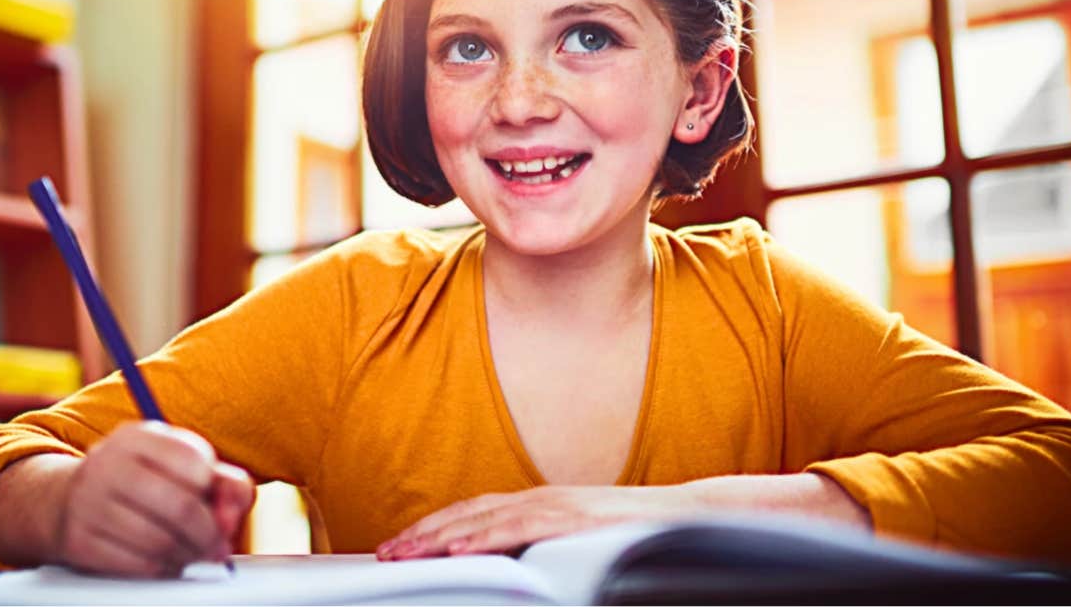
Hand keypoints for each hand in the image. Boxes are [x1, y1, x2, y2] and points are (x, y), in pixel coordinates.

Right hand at [52, 421, 254, 576]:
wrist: (70, 501)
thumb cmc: (145, 483)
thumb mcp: (185, 469)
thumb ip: (226, 484)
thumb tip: (230, 517)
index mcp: (138, 436)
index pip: (194, 461)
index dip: (214, 489)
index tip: (215, 503)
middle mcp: (108, 462)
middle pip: (181, 506)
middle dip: (208, 534)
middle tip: (217, 547)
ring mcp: (88, 501)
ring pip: (160, 540)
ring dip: (187, 555)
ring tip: (191, 553)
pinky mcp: (78, 540)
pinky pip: (137, 564)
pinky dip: (161, 568)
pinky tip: (164, 560)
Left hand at [375, 485, 703, 559]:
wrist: (685, 516)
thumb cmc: (632, 534)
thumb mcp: (577, 542)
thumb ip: (543, 549)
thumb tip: (510, 571)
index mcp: (539, 503)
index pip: (474, 511)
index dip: (435, 527)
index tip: (401, 544)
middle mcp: (540, 498)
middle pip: (468, 513)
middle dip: (423, 534)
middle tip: (385, 553)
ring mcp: (555, 507)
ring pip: (483, 521)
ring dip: (439, 537)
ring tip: (405, 555)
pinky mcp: (571, 520)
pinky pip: (517, 529)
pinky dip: (483, 538)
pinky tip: (457, 550)